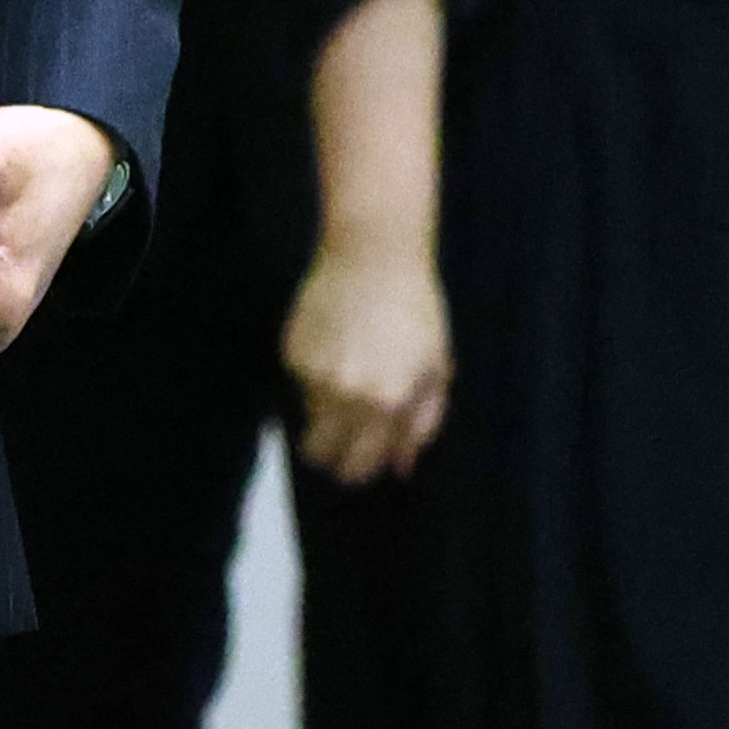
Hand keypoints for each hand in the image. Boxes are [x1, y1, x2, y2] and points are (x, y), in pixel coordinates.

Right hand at [285, 235, 450, 485]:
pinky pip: (300, 381)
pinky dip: (314, 375)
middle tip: (338, 444)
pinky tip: (334, 345)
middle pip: (319, 452)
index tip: (355, 468)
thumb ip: (421, 425)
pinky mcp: (292, 351)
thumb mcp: (436, 370)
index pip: (358, 464)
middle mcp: (344, 395)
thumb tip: (400, 467)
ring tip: (350, 370)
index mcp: (386, 404)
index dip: (356, 472)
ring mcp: (313, 373)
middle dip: (329, 455)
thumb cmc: (417, 313)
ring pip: (309, 414)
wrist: (373, 256)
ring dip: (326, 407)